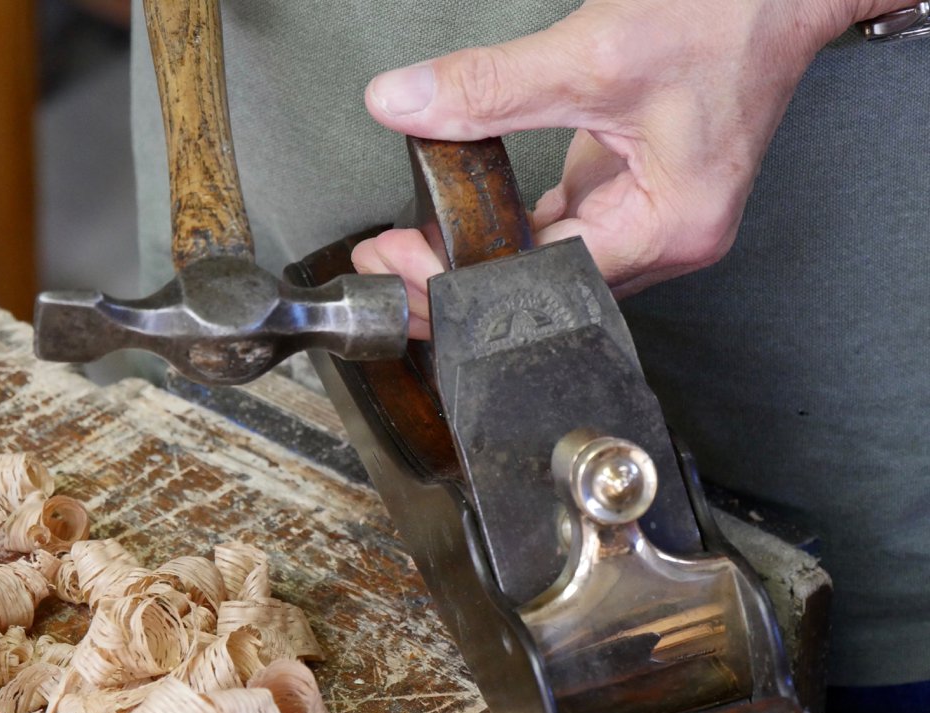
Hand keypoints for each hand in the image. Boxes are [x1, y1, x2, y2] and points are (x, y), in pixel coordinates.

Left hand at [352, 0, 905, 338]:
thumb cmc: (724, 20)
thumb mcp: (594, 54)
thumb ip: (493, 86)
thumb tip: (405, 103)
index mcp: (670, 228)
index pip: (546, 278)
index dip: (464, 275)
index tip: (400, 266)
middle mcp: (664, 239)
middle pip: (546, 282)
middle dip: (463, 275)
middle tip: (391, 262)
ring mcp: (651, 219)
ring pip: (551, 258)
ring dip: (486, 253)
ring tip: (417, 244)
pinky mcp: (636, 194)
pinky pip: (566, 226)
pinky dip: (517, 224)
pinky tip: (474, 216)